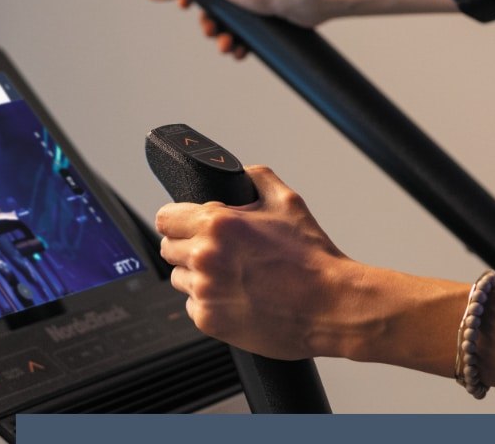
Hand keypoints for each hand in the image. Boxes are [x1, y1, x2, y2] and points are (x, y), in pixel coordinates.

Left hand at [155, 165, 354, 359]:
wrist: (329, 304)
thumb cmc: (311, 257)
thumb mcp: (287, 201)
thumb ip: (256, 178)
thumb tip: (239, 173)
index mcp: (217, 224)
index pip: (165, 218)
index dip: (179, 218)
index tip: (188, 223)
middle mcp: (205, 257)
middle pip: (168, 248)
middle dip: (189, 245)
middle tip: (220, 250)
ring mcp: (205, 292)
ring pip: (179, 278)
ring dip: (197, 275)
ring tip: (234, 274)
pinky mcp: (209, 320)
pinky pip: (193, 305)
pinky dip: (210, 300)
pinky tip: (238, 295)